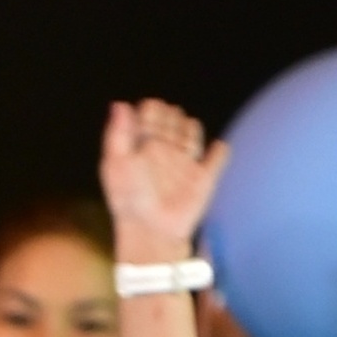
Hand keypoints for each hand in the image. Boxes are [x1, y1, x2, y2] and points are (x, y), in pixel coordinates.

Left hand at [98, 97, 224, 257]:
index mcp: (142, 146)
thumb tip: (119, 104)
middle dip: (172, 116)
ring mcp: (185, 164)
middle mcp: (165, 152)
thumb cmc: (128, 200)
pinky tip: (216, 148)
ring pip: (193, 134)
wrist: (151, 232)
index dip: (152, 109)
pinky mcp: (205, 179)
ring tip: (186, 131)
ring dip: (191, 127)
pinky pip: (218, 158)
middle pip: (173, 120)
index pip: (151, 115)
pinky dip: (220, 151)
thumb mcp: (116, 164)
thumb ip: (118, 134)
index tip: (150, 112)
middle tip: (168, 122)